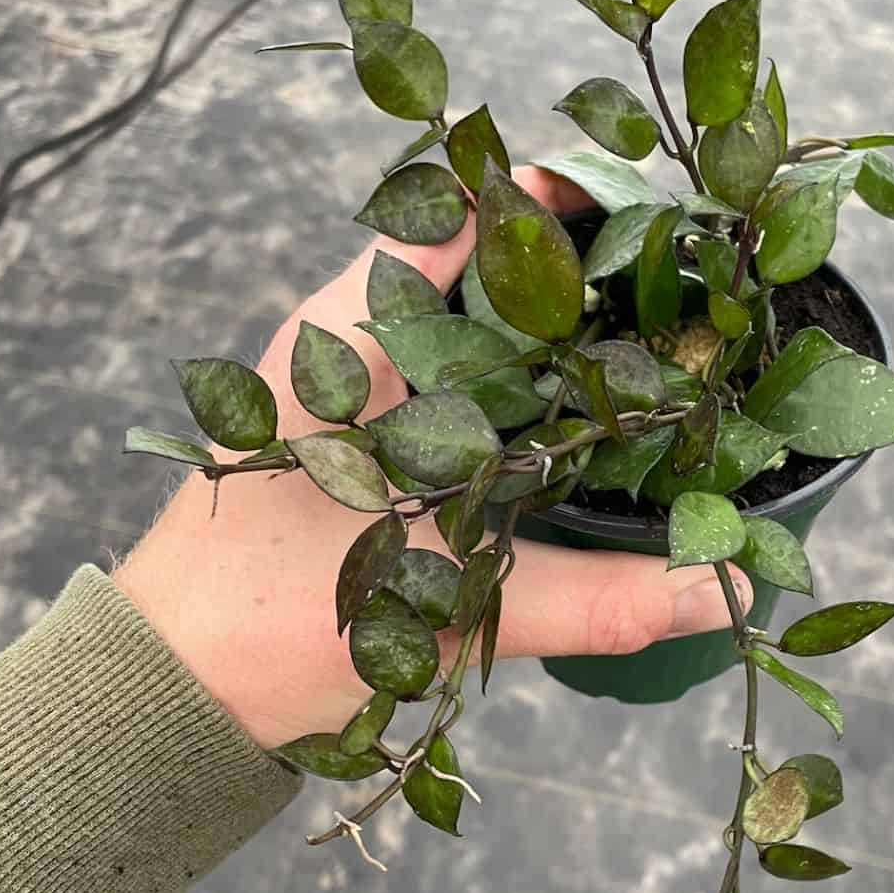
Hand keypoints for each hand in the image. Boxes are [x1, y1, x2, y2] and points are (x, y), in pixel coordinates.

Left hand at [113, 168, 751, 749]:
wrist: (168, 693)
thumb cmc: (270, 629)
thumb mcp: (443, 605)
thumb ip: (591, 599)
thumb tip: (725, 591)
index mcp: (343, 339)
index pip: (458, 217)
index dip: (552, 199)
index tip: (650, 206)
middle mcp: (341, 345)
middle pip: (474, 267)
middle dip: (573, 267)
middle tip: (683, 279)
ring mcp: (345, 394)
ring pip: (464, 331)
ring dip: (547, 332)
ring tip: (658, 338)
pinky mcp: (354, 447)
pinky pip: (450, 390)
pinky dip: (517, 391)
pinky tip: (582, 422)